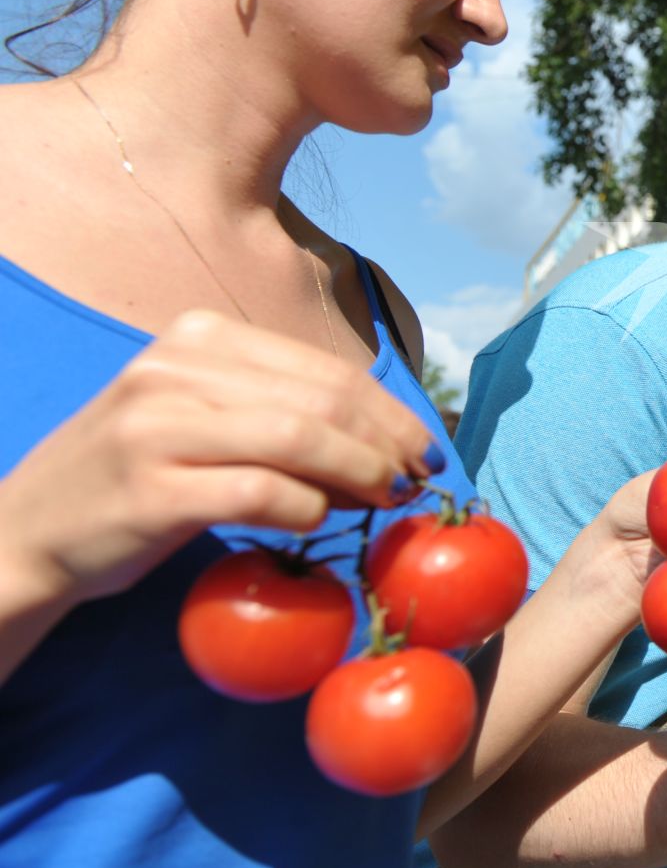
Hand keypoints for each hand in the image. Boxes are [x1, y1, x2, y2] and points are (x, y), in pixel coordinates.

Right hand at [2, 310, 439, 610]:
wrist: (27, 531)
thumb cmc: (137, 474)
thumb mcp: (202, 415)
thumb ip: (280, 409)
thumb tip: (389, 439)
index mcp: (199, 336)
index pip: (326, 370)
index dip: (390, 412)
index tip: (424, 449)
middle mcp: (175, 368)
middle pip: (323, 401)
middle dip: (387, 443)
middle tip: (417, 481)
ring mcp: (157, 426)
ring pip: (301, 438)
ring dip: (361, 474)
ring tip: (385, 500)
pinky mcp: (151, 490)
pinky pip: (261, 493)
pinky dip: (308, 507)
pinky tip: (320, 520)